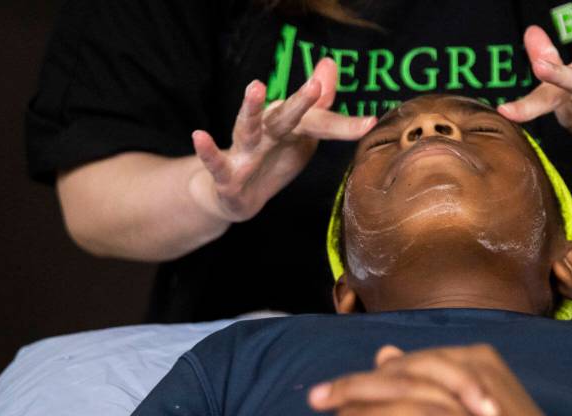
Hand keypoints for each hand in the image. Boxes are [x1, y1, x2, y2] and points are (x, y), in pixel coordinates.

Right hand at [189, 57, 374, 223]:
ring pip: (248, 127)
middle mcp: (267, 132)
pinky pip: (216, 161)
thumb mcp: (301, 135)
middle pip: (286, 116)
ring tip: (256, 86)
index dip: (345, 125)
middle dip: (300, 102)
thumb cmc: (273, 158)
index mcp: (289, 126)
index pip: (320, 123)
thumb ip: (322, 109)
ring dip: (251, 108)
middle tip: (315, 87)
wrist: (236, 194)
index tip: (371, 123)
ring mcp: (245, 149)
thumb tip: (329, 65)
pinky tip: (199, 136)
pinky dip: (208, 150)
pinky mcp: (227, 172)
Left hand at [310, 345, 571, 415]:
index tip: (329, 388)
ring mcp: (479, 405)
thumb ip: (431, 389)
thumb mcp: (470, 415)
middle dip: (356, 385)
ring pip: (410, 398)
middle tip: (314, 397)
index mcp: (476, 360)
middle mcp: (477, 373)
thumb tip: (385, 355)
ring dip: (364, 407)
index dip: (367, 375)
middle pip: (405, 373)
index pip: (410, 362)